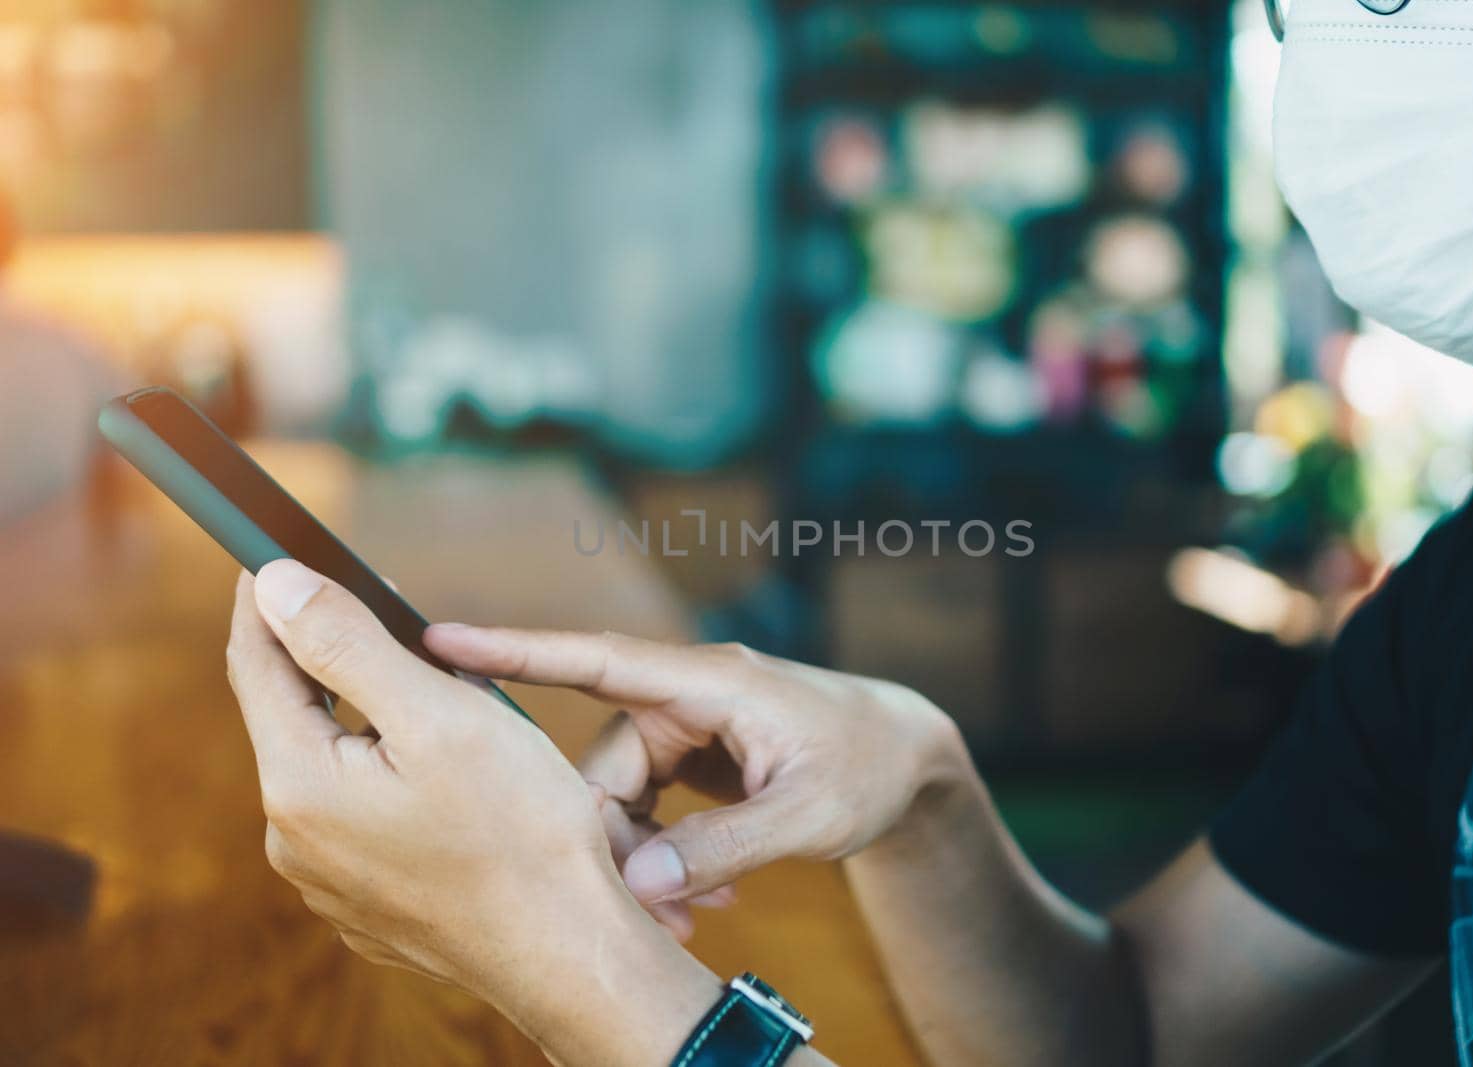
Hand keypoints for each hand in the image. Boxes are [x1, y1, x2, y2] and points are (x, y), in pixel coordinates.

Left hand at [225, 561, 721, 1064]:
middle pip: (294, 716)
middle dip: (334, 660)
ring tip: (439, 698)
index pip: (256, 663)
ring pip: (333, 768)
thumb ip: (346, 644)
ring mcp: (329, 880)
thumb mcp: (439, 715)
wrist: (569, 952)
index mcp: (301, 784)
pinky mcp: (367, 903)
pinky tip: (448, 777)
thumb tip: (273, 583)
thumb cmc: (521, 832)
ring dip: (369, 722)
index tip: (275, 549)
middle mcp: (296, 839)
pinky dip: (390, 777)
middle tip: (386, 614)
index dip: (268, 599)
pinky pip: (362, 817)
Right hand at [422, 626, 968, 937]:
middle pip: (601, 766)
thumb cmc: (867, 768)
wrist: (905, 759)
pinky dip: (663, 854)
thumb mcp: (810, 813)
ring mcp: (683, 726)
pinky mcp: (688, 756)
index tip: (436, 638)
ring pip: (617, 795)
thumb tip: (637, 884)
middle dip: (613, 842)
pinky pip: (645, 807)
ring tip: (698, 913)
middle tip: (654, 914)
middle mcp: (682, 696)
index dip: (514, 650)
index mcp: (706, 682)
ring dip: (642, 858)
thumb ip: (725, 846)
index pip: (594, 657)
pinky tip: (706, 894)